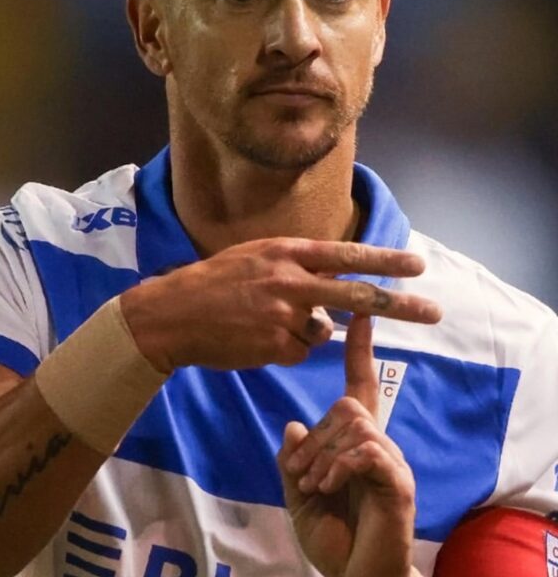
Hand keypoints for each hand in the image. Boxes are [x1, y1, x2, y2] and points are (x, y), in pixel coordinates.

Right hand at [120, 237, 440, 371]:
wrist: (171, 314)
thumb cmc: (209, 283)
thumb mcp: (252, 258)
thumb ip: (292, 267)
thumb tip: (328, 291)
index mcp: (284, 253)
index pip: (345, 255)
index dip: (383, 261)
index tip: (416, 266)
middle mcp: (289, 281)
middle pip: (357, 295)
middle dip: (400, 305)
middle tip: (434, 312)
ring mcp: (283, 315)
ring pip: (320, 331)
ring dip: (302, 332)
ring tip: (262, 322)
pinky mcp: (274, 345)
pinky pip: (296, 351)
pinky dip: (281, 349)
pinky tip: (254, 339)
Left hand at [277, 313, 418, 576]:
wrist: (352, 574)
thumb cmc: (330, 536)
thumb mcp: (296, 492)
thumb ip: (293, 457)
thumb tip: (294, 422)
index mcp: (354, 443)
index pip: (358, 387)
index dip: (359, 350)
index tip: (359, 312)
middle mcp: (378, 446)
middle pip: (346, 405)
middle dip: (314, 438)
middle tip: (302, 475)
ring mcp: (391, 463)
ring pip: (355, 425)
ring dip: (323, 455)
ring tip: (314, 487)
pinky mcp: (398, 483)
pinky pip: (367, 452)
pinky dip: (338, 467)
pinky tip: (327, 488)